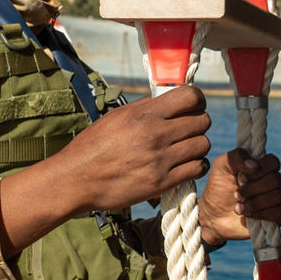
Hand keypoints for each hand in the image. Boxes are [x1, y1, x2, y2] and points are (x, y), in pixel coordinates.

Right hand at [0, 86, 211, 255]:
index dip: (197, 100)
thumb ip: (144, 107)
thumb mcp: (116, 117)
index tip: (193, 106)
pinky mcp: (162, 182)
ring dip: (198, 145)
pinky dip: (197, 165)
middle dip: (199, 122)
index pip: (191, 97)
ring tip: (186, 148)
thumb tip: (167, 99)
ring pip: (203, 145)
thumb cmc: (93, 146)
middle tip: (189, 129)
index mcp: (144, 114)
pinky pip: (197, 168)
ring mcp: (161, 159)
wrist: (77, 179)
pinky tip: (187, 164)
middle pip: (203, 121)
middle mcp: (156, 134)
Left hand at [197, 149, 280, 246]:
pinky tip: (248, 215)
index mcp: (261, 167)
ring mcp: (275, 199)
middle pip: (276, 180)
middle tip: (236, 195)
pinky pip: (280, 213)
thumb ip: (236, 157)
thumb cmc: (218, 188)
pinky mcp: (276, 217)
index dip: (260, 169)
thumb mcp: (221, 166)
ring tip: (238, 208)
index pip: (273, 161)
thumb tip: (255, 165)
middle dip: (252, 189)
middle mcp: (271, 181)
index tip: (241, 177)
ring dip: (255, 203)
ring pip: (278, 196)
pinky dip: (262, 214)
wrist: (213, 216)